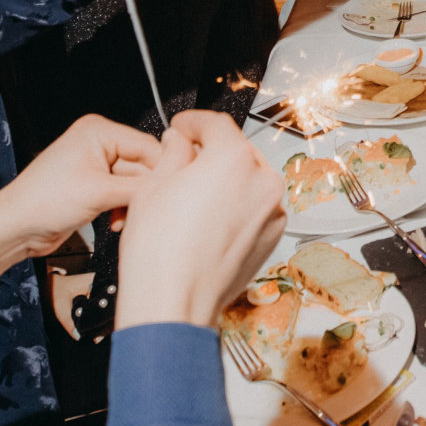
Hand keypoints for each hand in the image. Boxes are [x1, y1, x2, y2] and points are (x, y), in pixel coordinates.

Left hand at [0, 114, 161, 281]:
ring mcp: (96, 165)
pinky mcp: (93, 186)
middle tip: (142, 212)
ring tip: (122, 220)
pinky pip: (123, 194)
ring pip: (134, 183)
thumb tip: (173, 181)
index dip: (161, 171)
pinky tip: (114, 224)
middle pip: (143, 166)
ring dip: (132, 205)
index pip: (149, 146)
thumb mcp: (100, 192)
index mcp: (99, 130)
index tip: (173, 192)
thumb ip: (142, 185)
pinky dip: (122, 210)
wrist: (14, 229)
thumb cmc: (42, 203)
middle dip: (142, 192)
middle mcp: (99, 143)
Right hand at [115, 110, 286, 329]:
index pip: (216, 124)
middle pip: (236, 150)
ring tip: (193, 195)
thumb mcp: (153, 184)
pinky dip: (236, 205)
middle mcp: (262, 181)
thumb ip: (173, 151)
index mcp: (233, 159)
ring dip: (225, 179)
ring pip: (248, 179)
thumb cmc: (160, 252)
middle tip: (183, 159)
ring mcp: (271, 210)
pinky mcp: (272, 235)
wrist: (174, 304)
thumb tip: (180, 141)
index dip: (193, 121)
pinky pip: (254, 207)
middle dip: (210, 151)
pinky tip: (208, 220)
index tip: (182, 126)